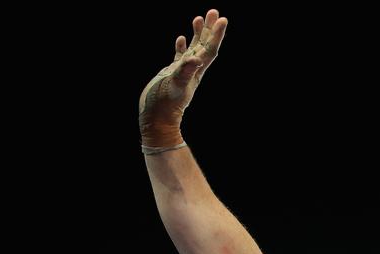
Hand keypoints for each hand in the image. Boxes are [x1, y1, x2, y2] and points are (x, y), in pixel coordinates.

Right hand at [139, 9, 228, 145]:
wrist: (156, 118)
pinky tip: (181, 38)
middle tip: (214, 11)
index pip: (210, 49)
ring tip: (200, 18)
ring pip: (193, 48)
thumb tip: (195, 59)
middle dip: (210, 29)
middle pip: (205, 45)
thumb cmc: (165, 104)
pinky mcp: (172, 73)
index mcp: (196, 71)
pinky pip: (179, 56)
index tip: (223, 20)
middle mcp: (192, 70)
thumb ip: (184, 72)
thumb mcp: (175, 86)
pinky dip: (182, 46)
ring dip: (198, 34)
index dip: (216, 35)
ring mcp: (182, 71)